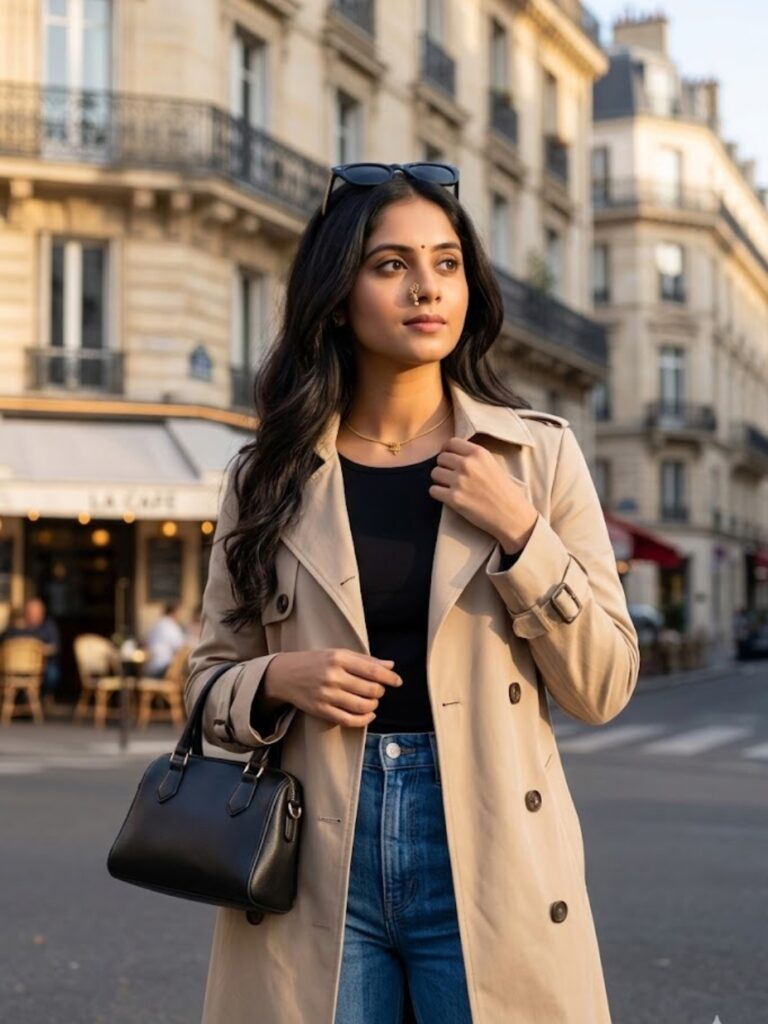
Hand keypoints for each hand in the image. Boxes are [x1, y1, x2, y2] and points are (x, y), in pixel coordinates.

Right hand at [262, 649, 402, 727]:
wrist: (284, 675)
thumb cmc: (315, 661)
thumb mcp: (338, 653)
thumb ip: (364, 660)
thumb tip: (391, 666)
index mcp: (338, 658)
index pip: (373, 670)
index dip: (390, 677)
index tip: (398, 681)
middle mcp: (333, 676)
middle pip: (370, 689)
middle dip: (380, 691)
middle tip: (379, 690)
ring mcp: (326, 695)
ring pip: (362, 706)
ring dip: (374, 705)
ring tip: (373, 701)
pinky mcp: (321, 710)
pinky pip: (349, 720)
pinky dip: (364, 720)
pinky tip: (369, 714)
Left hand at [429, 437, 538, 552]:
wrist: (512, 516)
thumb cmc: (506, 493)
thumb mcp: (494, 465)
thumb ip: (475, 458)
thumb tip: (454, 455)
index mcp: (479, 453)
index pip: (451, 443)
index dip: (446, 450)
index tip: (447, 458)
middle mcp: (467, 464)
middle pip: (441, 458)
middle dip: (443, 467)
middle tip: (451, 477)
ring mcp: (459, 481)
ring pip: (435, 473)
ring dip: (439, 480)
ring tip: (450, 487)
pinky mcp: (454, 498)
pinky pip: (433, 490)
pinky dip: (438, 494)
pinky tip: (448, 497)